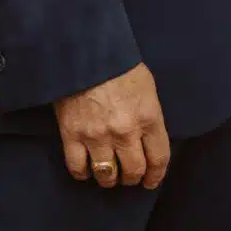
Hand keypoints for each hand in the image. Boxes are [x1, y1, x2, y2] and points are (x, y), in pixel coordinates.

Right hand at [55, 63, 169, 189]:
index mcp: (148, 117)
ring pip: (107, 175)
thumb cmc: (118, 64)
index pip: (159, 159)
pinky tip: (86, 169)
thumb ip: (149, 115)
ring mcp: (97, 135)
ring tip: (109, 174)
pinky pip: (77, 168)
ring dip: (110, 179)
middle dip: (133, 178)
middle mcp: (125, 131)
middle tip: (129, 176)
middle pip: (133, 171)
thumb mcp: (146, 86)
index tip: (151, 180)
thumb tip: (149, 139)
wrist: (83, 50)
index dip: (156, 175)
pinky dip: (83, 173)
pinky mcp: (72, 135)